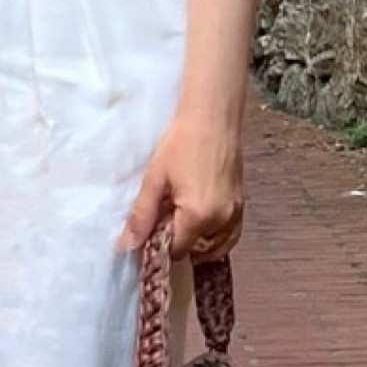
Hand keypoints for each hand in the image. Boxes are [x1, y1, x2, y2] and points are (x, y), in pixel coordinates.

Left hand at [116, 112, 243, 259]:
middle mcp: (221, 220)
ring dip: (195, 242)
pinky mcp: (241, 204)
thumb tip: (125, 246)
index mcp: (198, 216)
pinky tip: (198, 224)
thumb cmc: (182, 140)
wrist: (212, 115)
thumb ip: (141, 216)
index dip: (158, 247)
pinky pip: (229, 235)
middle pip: (194, 250)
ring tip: (177, 220)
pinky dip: (214, 238)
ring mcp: (235, 213)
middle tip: (161, 221)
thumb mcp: (155, 179)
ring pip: (213, 246)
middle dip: (176, 242)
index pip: (175, 251)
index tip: (147, 235)